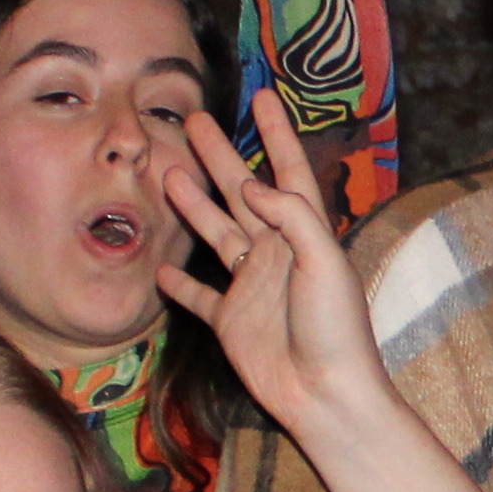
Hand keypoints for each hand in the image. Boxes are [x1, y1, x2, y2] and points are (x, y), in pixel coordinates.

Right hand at [154, 97, 403, 451]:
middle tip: (194, 121)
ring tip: (168, 172)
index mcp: (304, 234)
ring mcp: (251, 285)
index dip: (277, 133)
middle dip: (220, 156)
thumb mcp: (324, 263)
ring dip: (194, 204)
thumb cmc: (335, 329)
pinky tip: (157, 265)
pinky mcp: (231, 321)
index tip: (263, 96)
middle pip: (242, 192)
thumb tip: (253, 185)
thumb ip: (291, 218)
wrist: (325, 395)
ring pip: (216, 233)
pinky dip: (178, 282)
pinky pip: (200, 296)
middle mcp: (276, 252)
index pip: (289, 170)